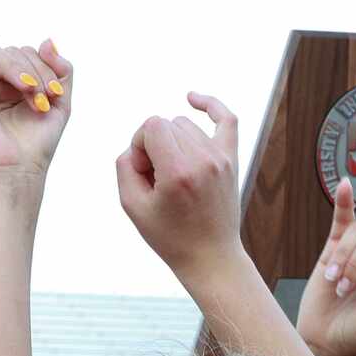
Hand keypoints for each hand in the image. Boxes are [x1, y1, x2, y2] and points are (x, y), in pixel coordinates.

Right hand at [0, 7, 69, 176]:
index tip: (55, 95)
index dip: (45, 67)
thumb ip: (60, 68)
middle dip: (32, 70)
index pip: (27, 52)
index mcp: (12, 79)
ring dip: (17, 68)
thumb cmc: (36, 142)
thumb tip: (46, 39)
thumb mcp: (61, 101)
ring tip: (28, 95)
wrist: (20, 172)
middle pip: (11, 49)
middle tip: (40, 99)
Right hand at [115, 95, 243, 278]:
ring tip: (172, 171)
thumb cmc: (171, 237)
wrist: (210, 257)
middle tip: (156, 179)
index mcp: (178, 171)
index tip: (143, 171)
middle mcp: (203, 160)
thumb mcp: (133, 207)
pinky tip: (192, 98)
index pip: (152, 126)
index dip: (139, 144)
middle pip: (167, 124)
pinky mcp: (231, 160)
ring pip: (185, 124)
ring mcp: (221, 158)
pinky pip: (226, 119)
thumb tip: (135, 147)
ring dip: (172, 140)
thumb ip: (124, 167)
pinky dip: (210, 105)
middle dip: (154, 146)